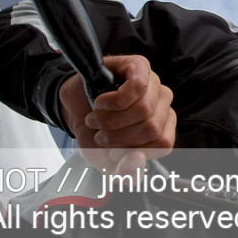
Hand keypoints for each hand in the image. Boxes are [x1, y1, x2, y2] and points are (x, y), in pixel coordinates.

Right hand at [57, 56, 174, 173]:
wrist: (74, 107)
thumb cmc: (95, 132)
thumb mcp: (108, 161)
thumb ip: (125, 171)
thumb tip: (136, 161)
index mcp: (163, 127)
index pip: (163, 145)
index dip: (134, 151)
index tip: (113, 151)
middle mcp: (162, 104)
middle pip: (151, 128)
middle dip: (119, 138)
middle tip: (100, 135)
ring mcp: (153, 83)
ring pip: (143, 110)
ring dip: (111, 120)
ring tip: (95, 120)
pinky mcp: (139, 66)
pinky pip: (137, 86)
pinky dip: (114, 101)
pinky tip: (100, 103)